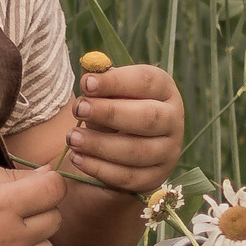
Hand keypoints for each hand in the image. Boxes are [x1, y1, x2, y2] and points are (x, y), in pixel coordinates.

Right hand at [0, 163, 67, 245]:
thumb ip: (13, 175)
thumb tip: (50, 173)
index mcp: (3, 203)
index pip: (56, 189)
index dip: (50, 184)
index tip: (37, 187)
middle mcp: (10, 237)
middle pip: (54, 220)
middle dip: (39, 212)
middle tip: (11, 214)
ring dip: (34, 245)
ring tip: (6, 240)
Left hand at [65, 63, 184, 196]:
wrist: (125, 148)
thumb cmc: (115, 110)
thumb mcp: (108, 93)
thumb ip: (99, 80)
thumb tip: (89, 67)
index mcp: (164, 90)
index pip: (147, 81)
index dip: (116, 82)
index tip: (86, 83)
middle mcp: (173, 121)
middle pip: (147, 117)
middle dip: (110, 113)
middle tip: (79, 110)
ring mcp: (167, 152)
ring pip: (136, 151)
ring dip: (100, 145)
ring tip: (72, 138)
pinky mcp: (155, 179)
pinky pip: (128, 177)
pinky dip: (100, 169)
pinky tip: (78, 158)